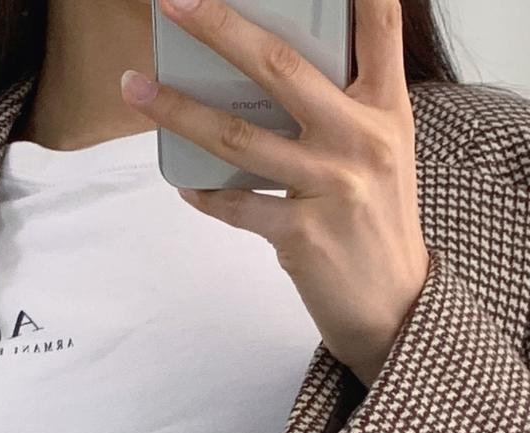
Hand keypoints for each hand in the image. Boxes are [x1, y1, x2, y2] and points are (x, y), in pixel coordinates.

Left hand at [122, 0, 429, 383]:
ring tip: (136, 88)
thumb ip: (345, 105)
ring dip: (178, 109)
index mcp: (385, 109)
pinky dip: (205, 193)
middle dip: (220, 27)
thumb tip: (271, 67)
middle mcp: (360, 140)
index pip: (380, 28)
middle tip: (175, 1)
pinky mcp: (302, 234)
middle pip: (281, 67)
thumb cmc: (378, 219)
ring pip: (238, 136)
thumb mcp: (383, 150)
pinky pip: (236, 204)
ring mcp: (330, 186)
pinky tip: (185, 183)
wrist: (394, 305)